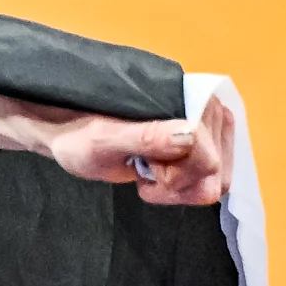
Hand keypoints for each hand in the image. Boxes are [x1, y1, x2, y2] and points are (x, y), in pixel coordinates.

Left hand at [51, 95, 231, 206]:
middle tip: (142, 171)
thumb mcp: (102, 139)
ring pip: (217, 180)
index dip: (174, 176)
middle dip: (177, 182)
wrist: (68, 131)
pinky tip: (156, 175)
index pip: (208, 160)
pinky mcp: (205, 144)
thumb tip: (190, 135)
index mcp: (188, 99)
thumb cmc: (78, 134)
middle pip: (216, 172)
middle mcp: (208, 109)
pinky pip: (212, 180)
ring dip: (180, 186)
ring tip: (147, 172)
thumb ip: (145, 137)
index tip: (141, 171)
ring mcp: (209, 127)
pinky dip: (185, 186)